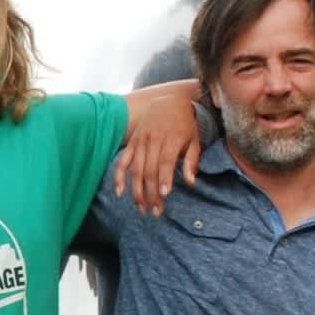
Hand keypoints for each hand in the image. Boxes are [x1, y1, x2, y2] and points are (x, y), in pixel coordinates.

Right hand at [112, 89, 206, 216]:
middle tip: (156, 211)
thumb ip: (192, 161)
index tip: (164, 195)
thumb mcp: (195, 140)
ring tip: (142, 208)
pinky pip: (123, 161)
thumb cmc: (186, 124)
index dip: (164, 178)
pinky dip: (119, 176)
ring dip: (137, 190)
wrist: (170, 102)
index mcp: (171, 139)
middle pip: (150, 170)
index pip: (166, 161)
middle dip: (151, 193)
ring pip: (136, 169)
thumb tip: (191, 182)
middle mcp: (153, 140)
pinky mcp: (133, 143)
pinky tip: (120, 192)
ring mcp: (140, 141)